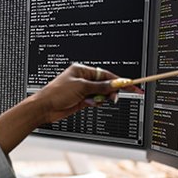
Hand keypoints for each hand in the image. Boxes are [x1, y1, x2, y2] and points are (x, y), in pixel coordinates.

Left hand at [0, 64, 142, 153]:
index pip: (106, 74)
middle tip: (114, 97)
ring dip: (101, 99)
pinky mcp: (82, 100)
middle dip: (110, 91)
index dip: (119, 80)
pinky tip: (88, 104)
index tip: (131, 84)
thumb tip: (114, 84)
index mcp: (83, 70)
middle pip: (106, 84)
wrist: (45, 107)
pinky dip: (95, 103)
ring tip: (92, 101)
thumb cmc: (56, 93)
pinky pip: (95, 101)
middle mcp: (84, 79)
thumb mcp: (81, 87)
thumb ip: (100, 86)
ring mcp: (83, 90)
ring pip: (101, 94)